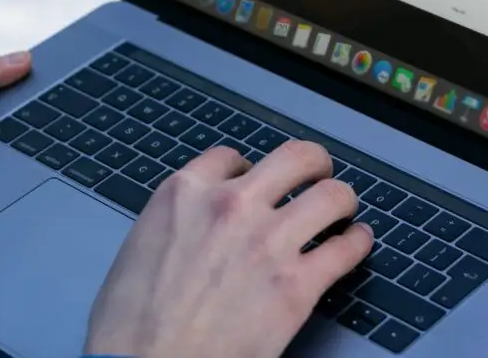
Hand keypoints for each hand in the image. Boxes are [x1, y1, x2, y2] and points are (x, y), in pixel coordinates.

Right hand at [85, 141, 372, 357]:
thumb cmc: (130, 328)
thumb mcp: (138, 250)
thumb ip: (176, 225)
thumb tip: (195, 230)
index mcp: (184, 194)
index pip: (231, 158)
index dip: (248, 169)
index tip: (255, 181)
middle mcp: (230, 206)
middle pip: (294, 158)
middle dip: (312, 165)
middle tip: (317, 175)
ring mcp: (268, 242)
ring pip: (331, 196)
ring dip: (341, 200)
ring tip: (342, 210)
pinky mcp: (297, 286)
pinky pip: (346, 248)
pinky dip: (357, 243)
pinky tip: (355, 244)